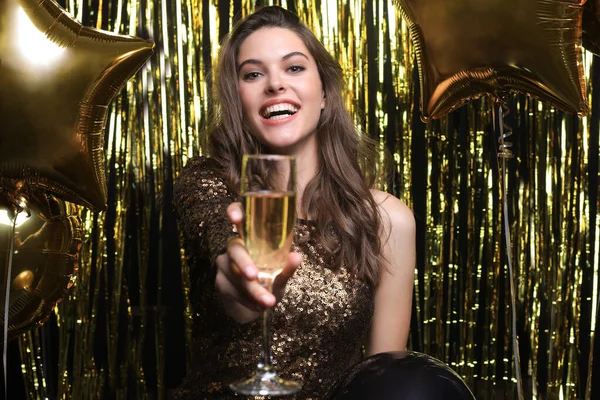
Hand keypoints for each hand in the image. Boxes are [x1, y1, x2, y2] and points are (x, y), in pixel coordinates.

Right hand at [214, 202, 300, 323]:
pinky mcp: (220, 281)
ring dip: (252, 291)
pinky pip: (231, 290)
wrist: (255, 305)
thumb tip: (297, 256)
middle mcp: (235, 246)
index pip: (239, 215)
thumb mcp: (281, 274)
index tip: (236, 218)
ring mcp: (224, 263)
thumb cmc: (270, 280)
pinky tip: (258, 306)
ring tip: (268, 302)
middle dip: (244, 263)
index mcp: (251, 236)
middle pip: (234, 249)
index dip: (235, 211)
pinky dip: (247, 300)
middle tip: (254, 276)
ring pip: (234, 275)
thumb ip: (287, 266)